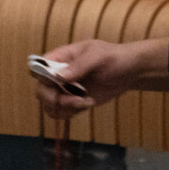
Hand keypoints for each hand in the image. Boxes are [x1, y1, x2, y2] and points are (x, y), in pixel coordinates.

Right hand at [30, 37, 168, 117]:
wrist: (130, 73)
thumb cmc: (116, 58)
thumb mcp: (99, 56)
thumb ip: (79, 65)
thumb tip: (59, 77)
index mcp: (60, 58)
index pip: (38, 68)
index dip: (42, 78)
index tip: (56, 82)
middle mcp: (57, 75)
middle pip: (40, 91)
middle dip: (54, 99)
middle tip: (74, 100)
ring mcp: (63, 90)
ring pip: (49, 105)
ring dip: (65, 108)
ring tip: (85, 102)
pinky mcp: (71, 102)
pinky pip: (60, 113)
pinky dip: (71, 112)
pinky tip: (88, 104)